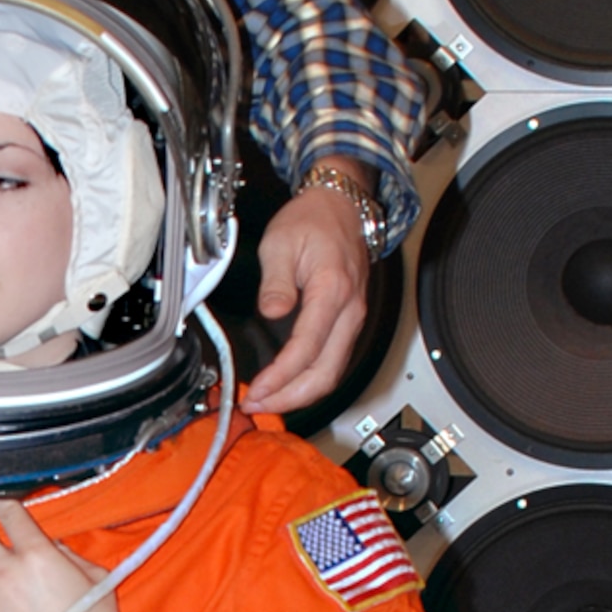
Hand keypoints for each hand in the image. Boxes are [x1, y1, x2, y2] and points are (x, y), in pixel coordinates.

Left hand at [243, 173, 370, 416]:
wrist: (341, 205)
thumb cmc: (313, 220)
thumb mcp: (280, 244)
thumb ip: (276, 283)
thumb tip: (272, 313)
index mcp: (333, 291)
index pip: (307, 349)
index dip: (281, 377)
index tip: (257, 390)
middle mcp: (350, 311)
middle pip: (326, 373)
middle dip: (290, 397)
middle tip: (257, 405)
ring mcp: (353, 318)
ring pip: (333, 372)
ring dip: (300, 393)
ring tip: (267, 401)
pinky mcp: (349, 321)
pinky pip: (333, 361)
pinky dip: (310, 380)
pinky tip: (287, 384)